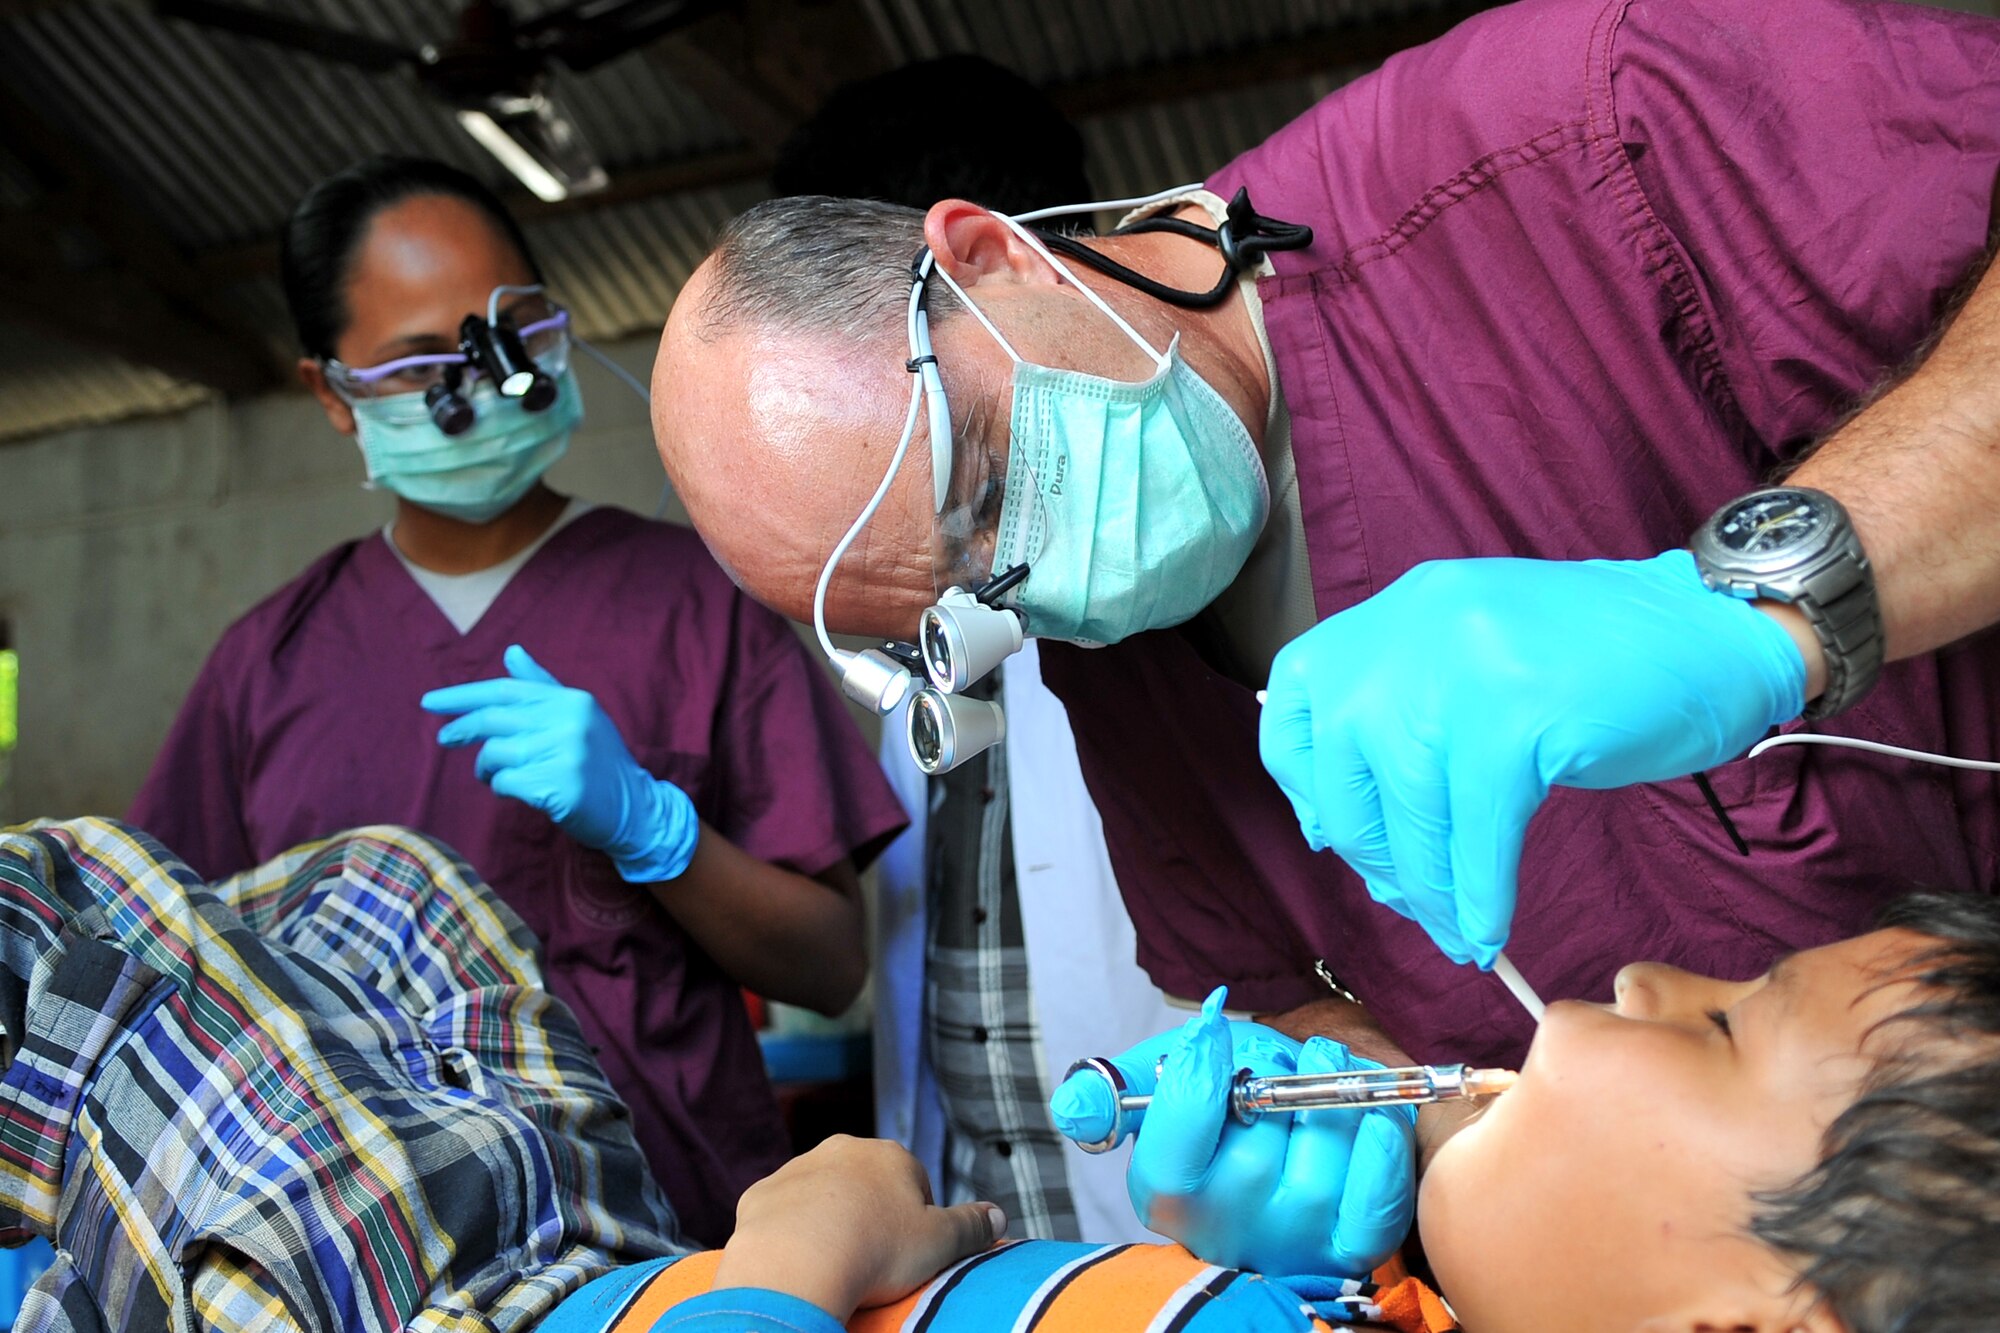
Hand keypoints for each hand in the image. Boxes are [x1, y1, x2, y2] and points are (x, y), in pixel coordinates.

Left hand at [421, 644, 699, 880]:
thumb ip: (543, 686)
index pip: (506, 691)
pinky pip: (506, 782)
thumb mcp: (576, 717)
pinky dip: (503, 788)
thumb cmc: (599, 762)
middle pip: (494, 719)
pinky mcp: (560, 785)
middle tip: (444, 740)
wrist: (635, 807)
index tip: (431, 702)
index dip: (464, 696)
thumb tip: (512, 651)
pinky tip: (518, 791)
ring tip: (497, 776)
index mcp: (571, 700)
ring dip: (488, 768)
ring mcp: (566, 753)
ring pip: (496, 753)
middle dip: (462, 729)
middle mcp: (569, 720)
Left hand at [714, 1136, 1004, 1318]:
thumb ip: (973, 1226)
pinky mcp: (760, 1194)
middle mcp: (842, 1149)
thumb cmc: (876, 1251)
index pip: (914, 1184)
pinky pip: (781, 1213)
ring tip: (833, 1264)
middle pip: (865, 1183)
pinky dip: (789, 1233)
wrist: (796, 1263)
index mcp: (891, 1155)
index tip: (908, 1255)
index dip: (915, 1222)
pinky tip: (798, 1261)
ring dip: (827, 1221)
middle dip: (869, 1214)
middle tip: (872, 1260)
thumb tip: (1000, 1216)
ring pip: (820, 1195)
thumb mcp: (940, 1242)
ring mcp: (797, 1168)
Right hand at [1050, 989, 1415, 1280]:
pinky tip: (1372, 1111)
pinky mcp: (1352, 1246)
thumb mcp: (1156, 1084)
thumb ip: (1111, 1090)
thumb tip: (1076, 1107)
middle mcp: (1225, 1233)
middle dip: (1276, 1082)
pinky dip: (1382, 1147)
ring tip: (1325, 1068)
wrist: (1287, 1127)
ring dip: (1335, 1098)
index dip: (1194, 1084)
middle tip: (1283, 1051)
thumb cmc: (1220, 1105)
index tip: (1213, 1032)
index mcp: (1166, 1195)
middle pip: (1253, 1160)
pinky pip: (1375, 1202)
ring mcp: (1291, 1245)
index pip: (1170, 1159)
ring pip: (1320, 1174)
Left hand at [1259, 551, 1803, 966]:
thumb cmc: (1598, 665)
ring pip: (1411, 813)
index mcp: (1393, 615)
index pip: (1294, 706)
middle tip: (1416, 902)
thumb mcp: (1472, 661)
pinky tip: (1489, 926)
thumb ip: (1405, 720)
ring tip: (1457, 929)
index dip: (1310, 783)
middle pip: (1345, 775)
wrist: (1715, 635)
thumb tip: (1341, 827)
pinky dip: (1480, 892)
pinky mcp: (1515, 718)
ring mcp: (1461, 669)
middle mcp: (1410, 631)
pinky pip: (1476, 833)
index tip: (1338, 832)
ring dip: (1432, 890)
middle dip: (1377, 855)